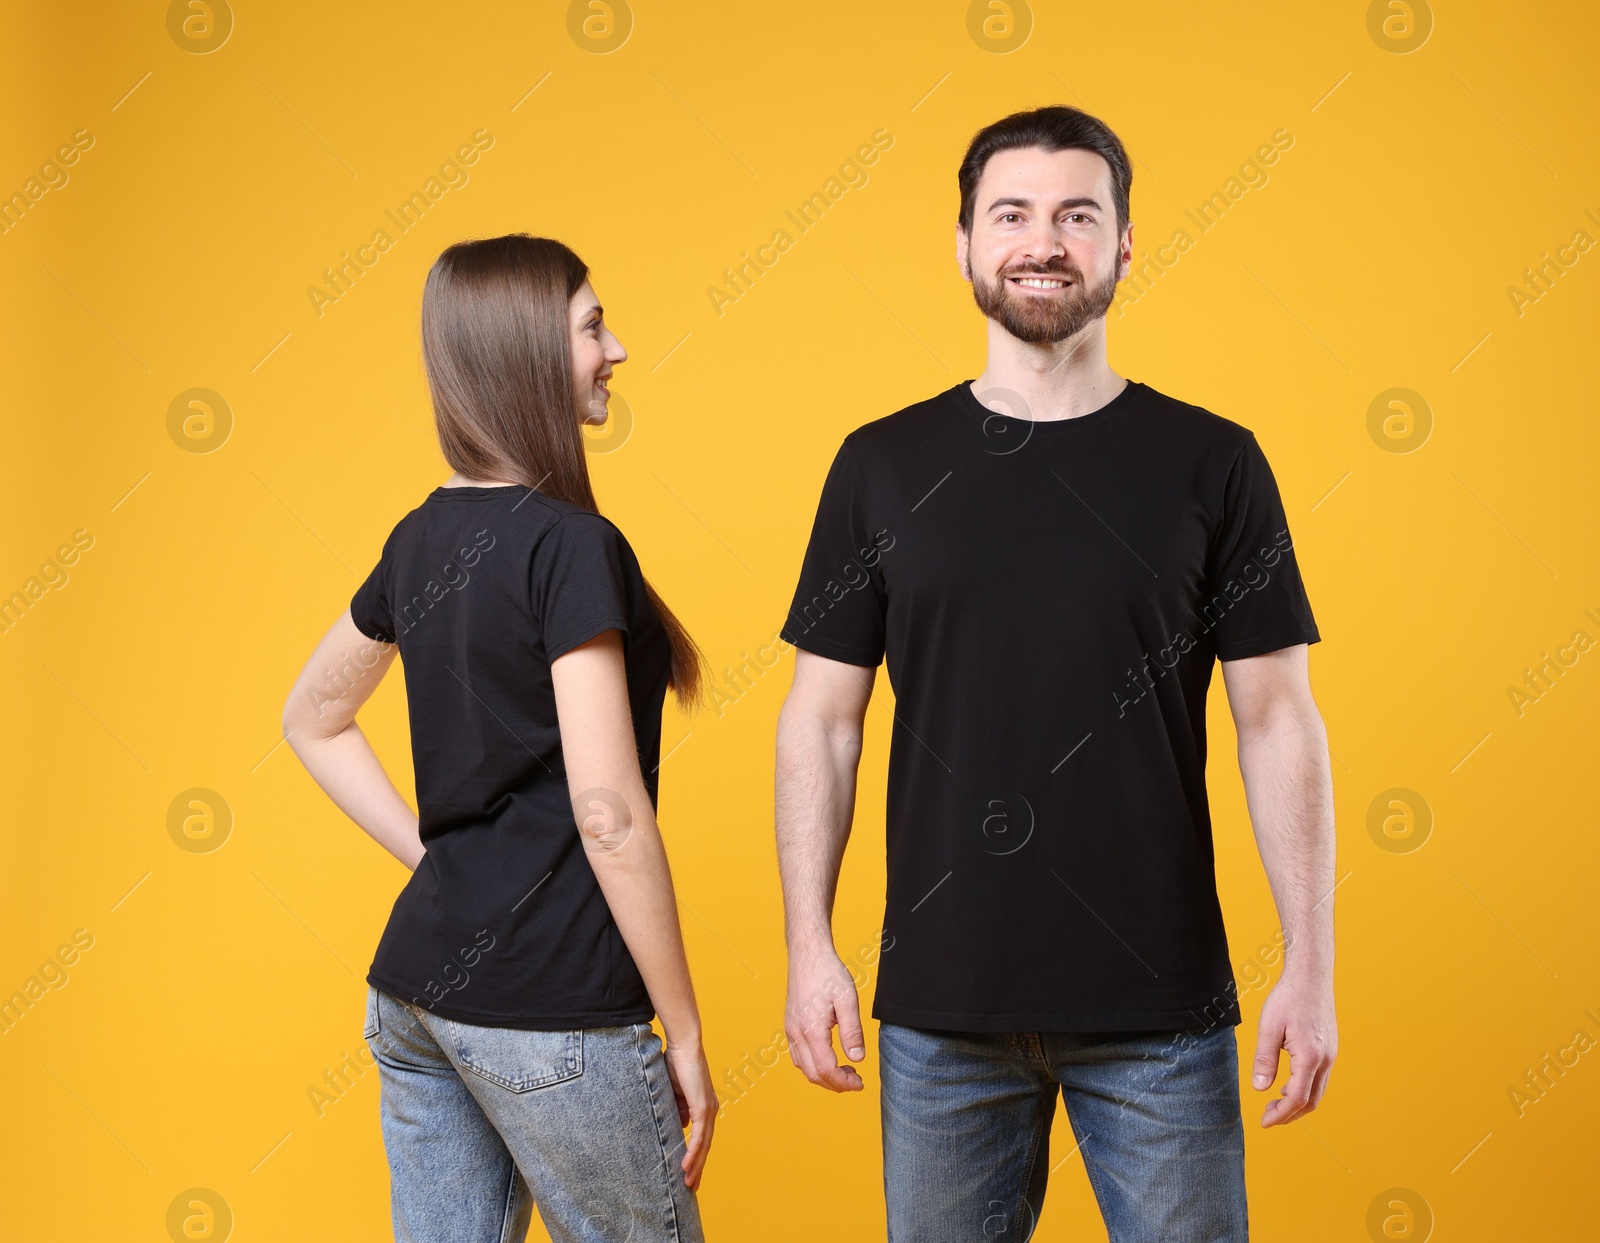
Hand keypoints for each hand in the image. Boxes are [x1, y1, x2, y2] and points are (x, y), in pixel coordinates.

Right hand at [663, 1040, 716, 1190]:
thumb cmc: (676, 1064)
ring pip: (703, 1145)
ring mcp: (708, 1109)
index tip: (689, 1173)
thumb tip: (676, 1125)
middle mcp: (710, 1110)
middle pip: (705, 1146)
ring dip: (695, 1166)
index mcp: (704, 1107)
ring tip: (688, 1183)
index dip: (696, 1157)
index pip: (702, 1138)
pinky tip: (686, 1166)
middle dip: (698, 1168)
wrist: (683, 1046)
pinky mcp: (702, 1107)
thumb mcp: (673, 1093)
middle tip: (691, 1187)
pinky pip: (698, 1135)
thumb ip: (675, 1109)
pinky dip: (693, 1152)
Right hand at [784, 945, 865, 1091]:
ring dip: (823, 1075)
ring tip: (845, 1069)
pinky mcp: (790, 1024)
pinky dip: (813, 1064)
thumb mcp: (848, 1000)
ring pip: (803, 1067)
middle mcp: (796, 1033)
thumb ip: (852, 1032)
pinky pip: (798, 1054)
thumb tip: (857, 1059)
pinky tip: (828, 1056)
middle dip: (834, 1084)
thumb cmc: (828, 972)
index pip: (826, 1070)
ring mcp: (790, 1029)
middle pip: (812, 1074)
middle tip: (855, 1080)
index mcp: (811, 1030)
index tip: (860, 1083)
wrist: (807, 952)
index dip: (843, 1083)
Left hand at [1251, 969, 1335, 1126]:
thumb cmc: (1288, 998)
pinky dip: (1304, 1089)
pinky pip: (1319, 1079)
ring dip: (1297, 1103)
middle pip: (1311, 1102)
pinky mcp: (1329, 1049)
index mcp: (1310, 1057)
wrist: (1311, 977)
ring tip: (1274, 1102)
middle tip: (1267, 1116)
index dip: (1281, 1115)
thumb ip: (1264, 1060)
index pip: (1297, 1099)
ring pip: (1317, 1092)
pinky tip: (1287, 1084)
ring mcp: (1330, 1055)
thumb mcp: (1268, 1027)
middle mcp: (1325, 1060)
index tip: (1264, 1122)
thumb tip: (1260, 1088)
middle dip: (1290, 1115)